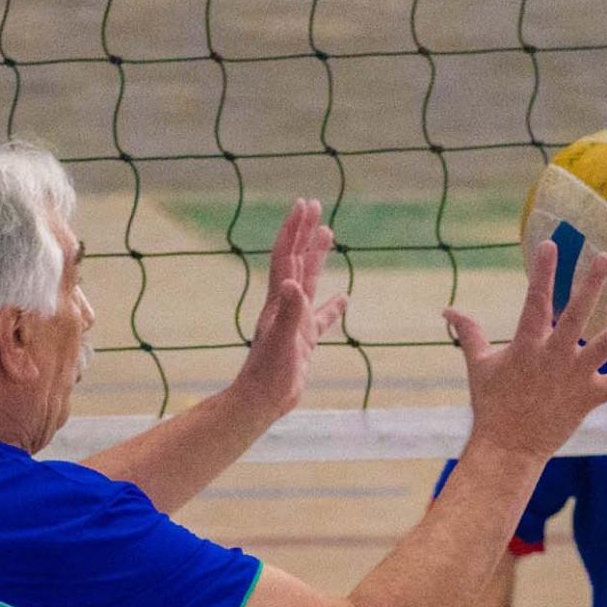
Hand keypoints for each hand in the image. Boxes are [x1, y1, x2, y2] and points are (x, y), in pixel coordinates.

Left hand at [230, 198, 348, 421]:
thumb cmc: (269, 373)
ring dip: (317, 257)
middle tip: (314, 205)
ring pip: (309, 281)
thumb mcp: (282, 341)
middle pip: (296, 259)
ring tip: (328, 234)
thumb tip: (292, 283)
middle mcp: (285, 305)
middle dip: (304, 232)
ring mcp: (295, 321)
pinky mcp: (304, 340)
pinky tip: (344, 299)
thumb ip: (290, 311)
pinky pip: (321, 317)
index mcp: (279, 300)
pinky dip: (333, 306)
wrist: (262, 401)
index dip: (294, 230)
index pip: (286, 256)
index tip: (304, 205)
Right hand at [447, 241, 606, 461]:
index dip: (544, 272)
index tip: (551, 244)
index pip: (536, 300)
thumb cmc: (492, 404)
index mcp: (527, 344)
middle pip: (576, 314)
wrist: (507, 448)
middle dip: (591, 285)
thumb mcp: (479, 365)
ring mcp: (574, 376)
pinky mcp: (589, 398)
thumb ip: (468, 333)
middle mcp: (554, 356)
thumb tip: (446, 310)